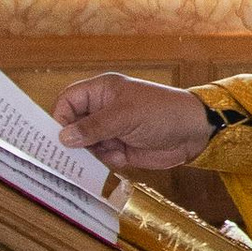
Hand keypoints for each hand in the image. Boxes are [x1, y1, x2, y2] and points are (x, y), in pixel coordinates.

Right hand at [47, 74, 212, 170]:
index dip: (60, 118)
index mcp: (102, 91)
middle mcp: (103, 109)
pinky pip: (101, 156)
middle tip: (70, 155)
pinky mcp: (120, 147)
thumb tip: (63, 137)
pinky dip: (108, 159)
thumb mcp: (125, 116)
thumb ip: (93, 127)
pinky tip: (123, 156)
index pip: (68, 101)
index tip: (58, 138)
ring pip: (86, 144)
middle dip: (74, 140)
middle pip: (73, 125)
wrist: (193, 133)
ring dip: (93, 152)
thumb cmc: (161, 112)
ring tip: (109, 152)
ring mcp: (111, 129)